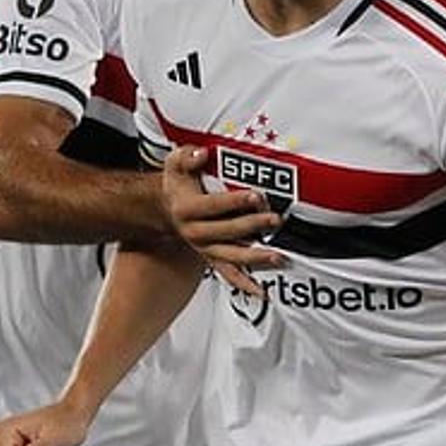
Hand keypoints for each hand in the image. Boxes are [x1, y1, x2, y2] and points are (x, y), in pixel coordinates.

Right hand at [161, 146, 285, 294]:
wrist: (168, 208)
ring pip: (232, 256)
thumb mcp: (175, 163)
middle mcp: (196, 232)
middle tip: (274, 219)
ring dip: (255, 257)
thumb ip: (187, 156)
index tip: (255, 195)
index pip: (213, 206)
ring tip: (277, 256)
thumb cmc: (178, 185)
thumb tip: (201, 154)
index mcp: (187, 209)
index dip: (235, 201)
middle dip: (252, 225)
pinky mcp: (213, 258)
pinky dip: (245, 284)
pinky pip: (229, 274)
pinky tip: (262, 291)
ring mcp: (206, 248)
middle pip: (227, 232)